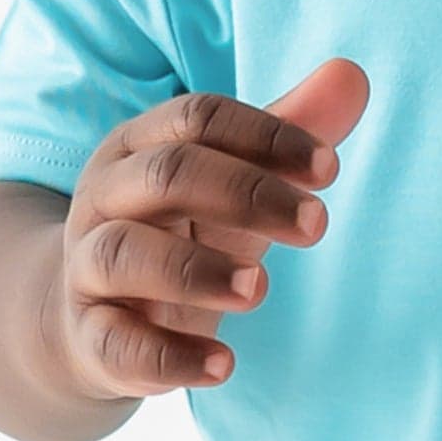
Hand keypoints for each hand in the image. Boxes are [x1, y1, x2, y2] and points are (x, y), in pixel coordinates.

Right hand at [47, 58, 369, 398]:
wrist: (87, 318)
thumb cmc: (180, 232)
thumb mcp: (233, 182)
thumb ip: (288, 132)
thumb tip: (354, 74)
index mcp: (141, 144)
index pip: (199, 117)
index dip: (267, 136)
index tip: (330, 169)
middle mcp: (105, 196)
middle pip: (167, 175)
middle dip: (246, 194)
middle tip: (318, 225)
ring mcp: (88, 268)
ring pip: (126, 253)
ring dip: (197, 271)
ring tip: (260, 291)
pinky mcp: (88, 337)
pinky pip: (115, 345)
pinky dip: (167, 358)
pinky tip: (223, 366)